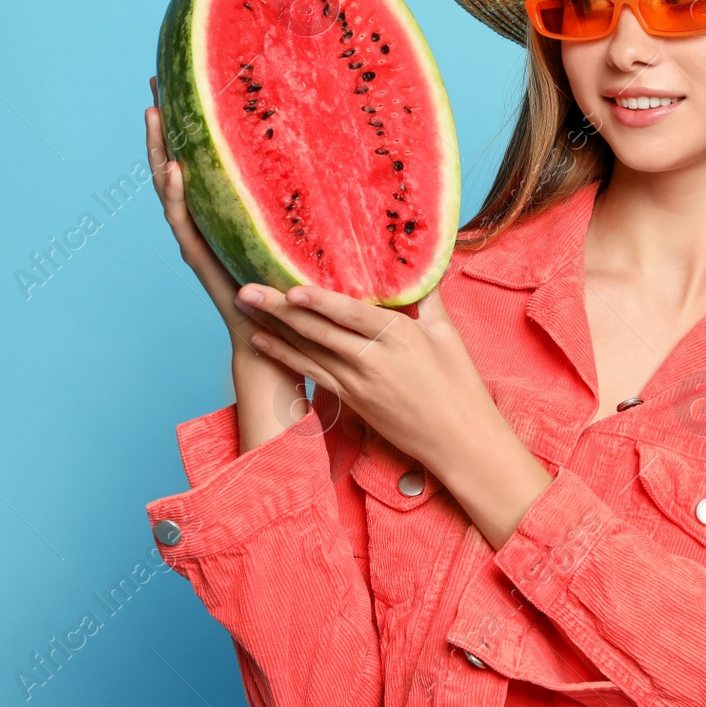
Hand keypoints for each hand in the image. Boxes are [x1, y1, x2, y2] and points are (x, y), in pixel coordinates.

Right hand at [144, 76, 300, 399]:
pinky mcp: (209, 265)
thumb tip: (376, 152)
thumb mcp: (323, 231)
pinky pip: (188, 228)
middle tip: (157, 79)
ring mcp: (206, 243)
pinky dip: (177, 197)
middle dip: (168, 125)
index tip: (192, 77)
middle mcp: (213, 224)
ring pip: (173, 191)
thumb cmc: (314, 287)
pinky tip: (175, 169)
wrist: (295, 343)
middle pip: (181, 165)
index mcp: (235, 213)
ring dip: (161, 152)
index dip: (198, 121)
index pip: (210, 158)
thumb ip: (332, 197)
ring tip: (155, 113)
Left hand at [234, 282, 497, 476]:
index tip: (291, 289)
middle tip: (245, 289)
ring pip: (307, 351)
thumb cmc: (460, 385)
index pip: (352, 315)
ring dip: (273, 328)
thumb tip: (419, 266)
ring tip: (245, 307)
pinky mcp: (351, 400)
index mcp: (399, 337)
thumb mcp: (447, 334)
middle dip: (278, 309)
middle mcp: (372, 361)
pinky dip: (285, 356)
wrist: (459, 440)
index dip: (320, 303)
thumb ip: (427, 298)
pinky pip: (311, 373)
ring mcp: (357, 384)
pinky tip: (262, 341)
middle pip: (318, 331)